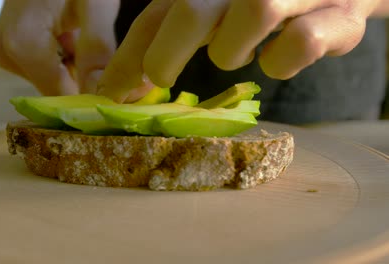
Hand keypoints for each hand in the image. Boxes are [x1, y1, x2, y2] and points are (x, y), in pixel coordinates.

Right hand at [0, 0, 118, 95]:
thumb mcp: (95, 4)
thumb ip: (97, 50)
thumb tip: (101, 96)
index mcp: (22, 43)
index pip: (62, 96)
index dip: (92, 97)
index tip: (120, 94)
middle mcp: (5, 51)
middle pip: (56, 88)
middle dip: (84, 77)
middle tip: (108, 58)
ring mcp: (3, 49)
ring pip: (52, 78)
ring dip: (76, 66)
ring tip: (89, 39)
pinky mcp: (8, 45)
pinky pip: (43, 65)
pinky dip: (65, 58)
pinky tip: (76, 37)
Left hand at [98, 0, 379, 101]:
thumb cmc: (256, 4)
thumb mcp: (207, 12)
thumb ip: (164, 36)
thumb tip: (121, 89)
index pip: (157, 11)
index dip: (130, 57)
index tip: (112, 97)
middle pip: (195, 6)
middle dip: (168, 51)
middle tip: (161, 78)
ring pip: (256, 12)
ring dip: (234, 50)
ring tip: (239, 52)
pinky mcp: (339, 16)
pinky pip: (303, 43)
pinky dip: (284, 61)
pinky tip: (279, 57)